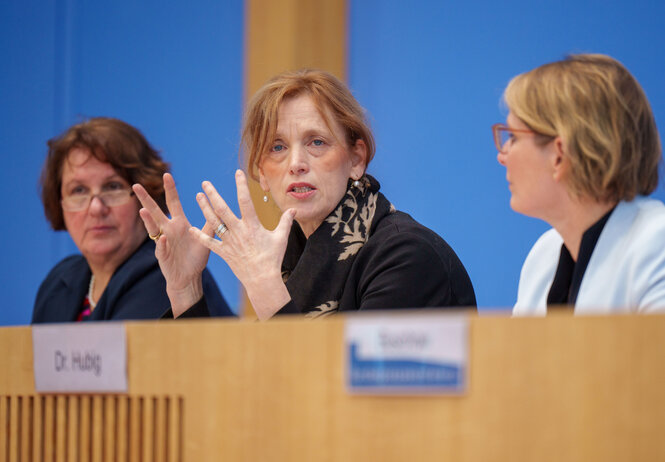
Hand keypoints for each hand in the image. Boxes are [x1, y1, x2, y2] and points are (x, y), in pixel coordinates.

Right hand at [132, 173, 211, 315]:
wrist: (189, 278)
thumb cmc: (196, 258)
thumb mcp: (205, 239)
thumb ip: (211, 223)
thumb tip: (218, 207)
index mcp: (179, 224)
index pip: (173, 203)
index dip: (170, 189)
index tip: (166, 174)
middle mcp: (169, 230)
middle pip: (156, 211)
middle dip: (146, 198)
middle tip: (136, 185)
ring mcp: (163, 242)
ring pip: (153, 228)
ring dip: (148, 219)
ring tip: (143, 210)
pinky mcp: (162, 255)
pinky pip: (160, 248)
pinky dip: (161, 243)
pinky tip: (161, 238)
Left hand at [191, 170, 294, 319]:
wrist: (262, 279)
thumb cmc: (273, 258)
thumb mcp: (281, 238)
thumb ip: (286, 222)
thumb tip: (293, 210)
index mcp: (252, 225)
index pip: (245, 201)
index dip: (241, 185)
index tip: (237, 173)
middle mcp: (238, 231)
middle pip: (222, 209)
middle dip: (213, 195)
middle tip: (205, 183)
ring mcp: (229, 242)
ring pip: (213, 223)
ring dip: (204, 209)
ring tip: (198, 196)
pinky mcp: (224, 253)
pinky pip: (209, 243)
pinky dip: (200, 236)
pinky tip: (191, 228)